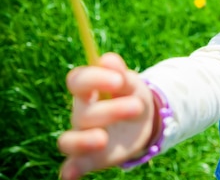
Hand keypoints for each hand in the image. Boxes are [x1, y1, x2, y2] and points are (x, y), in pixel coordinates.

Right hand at [57, 52, 155, 179]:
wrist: (142, 121)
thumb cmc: (131, 95)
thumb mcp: (132, 83)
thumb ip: (120, 73)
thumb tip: (107, 60)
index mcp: (89, 90)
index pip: (77, 80)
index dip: (94, 78)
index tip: (119, 80)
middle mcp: (81, 114)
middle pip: (84, 112)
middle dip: (112, 110)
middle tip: (137, 106)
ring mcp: (83, 137)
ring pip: (68, 141)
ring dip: (82, 141)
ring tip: (103, 139)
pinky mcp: (88, 159)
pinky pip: (72, 167)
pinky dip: (70, 171)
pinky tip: (71, 175)